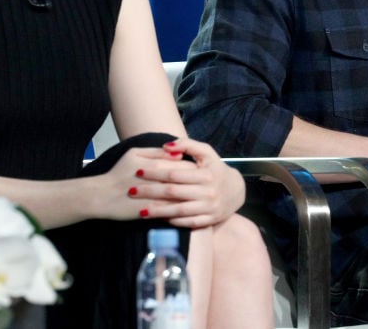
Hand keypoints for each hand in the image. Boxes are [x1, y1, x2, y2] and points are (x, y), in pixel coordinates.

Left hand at [124, 138, 245, 228]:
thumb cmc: (216, 169)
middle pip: (173, 192)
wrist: (236, 191)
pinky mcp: (208, 220)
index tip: (138, 172)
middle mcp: (208, 192)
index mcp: (205, 174)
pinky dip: (172, 221)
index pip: (174, 174)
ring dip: (157, 211)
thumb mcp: (206, 152)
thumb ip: (187, 145)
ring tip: (140, 210)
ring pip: (178, 210)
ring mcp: (208, 208)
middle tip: (131, 191)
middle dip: (150, 192)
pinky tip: (158, 219)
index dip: (155, 173)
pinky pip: (187, 222)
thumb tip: (166, 146)